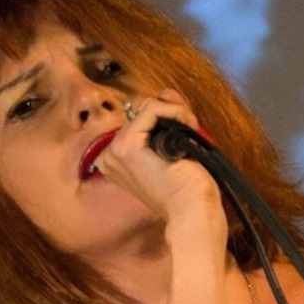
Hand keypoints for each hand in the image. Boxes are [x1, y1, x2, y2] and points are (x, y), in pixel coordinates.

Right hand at [94, 89, 223, 222]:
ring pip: (149, 107)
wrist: (193, 211)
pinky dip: (176, 112)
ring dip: (176, 114)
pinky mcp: (127, 145)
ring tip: (191, 135)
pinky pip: (153, 108)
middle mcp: (110, 156)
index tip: (187, 128)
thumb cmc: (188, 190)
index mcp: (118, 160)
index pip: (140, 119)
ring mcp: (115, 151)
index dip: (168, 116)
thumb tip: (165, 92)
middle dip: (172, 114)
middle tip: (191, 133)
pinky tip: (189, 129)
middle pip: (143, 110)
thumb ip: (168, 118)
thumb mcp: (176, 147)